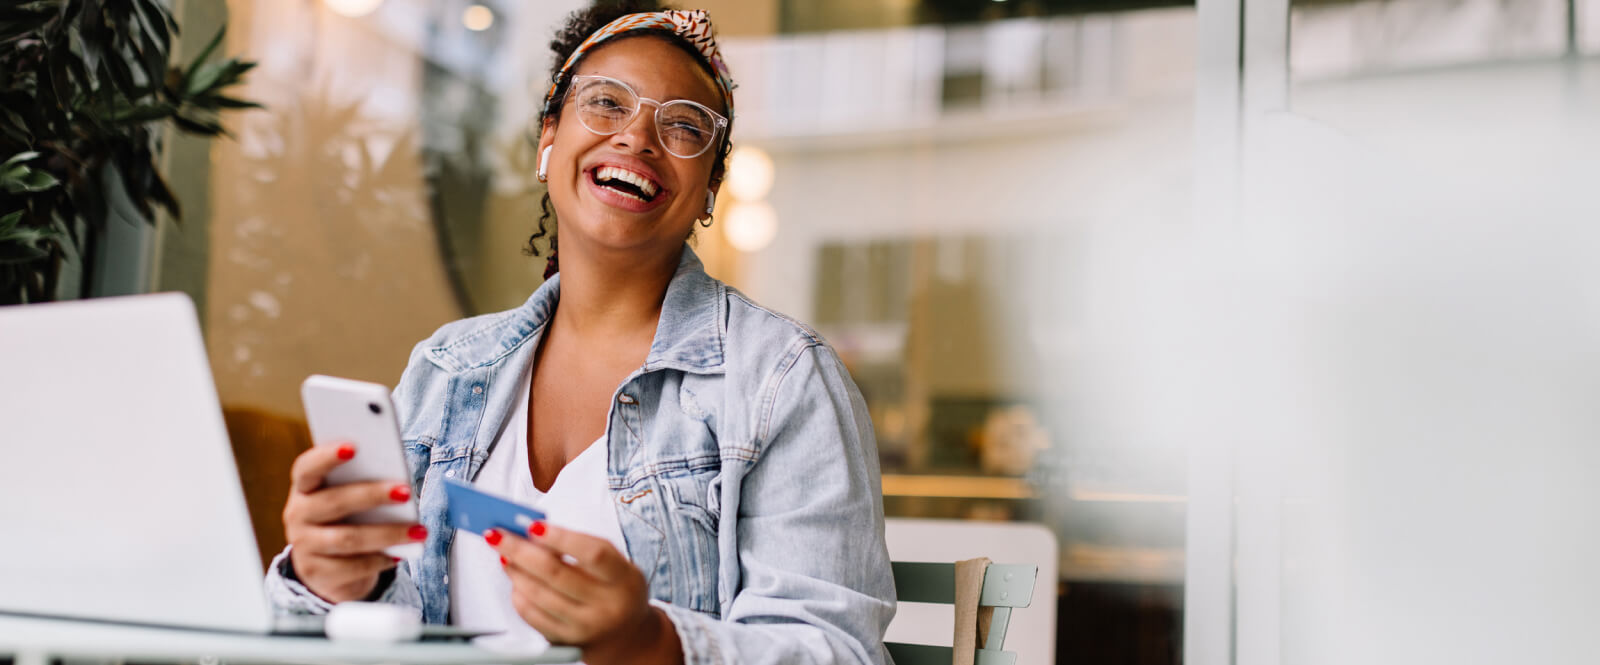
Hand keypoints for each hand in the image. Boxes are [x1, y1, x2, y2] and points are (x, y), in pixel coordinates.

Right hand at [281, 442, 424, 602]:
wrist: (327, 567)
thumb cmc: (346, 519)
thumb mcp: (349, 499)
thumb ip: (363, 484)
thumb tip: (398, 481)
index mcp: (304, 488)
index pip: (307, 468)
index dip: (326, 456)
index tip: (354, 447)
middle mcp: (297, 514)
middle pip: (334, 502)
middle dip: (373, 495)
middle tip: (406, 492)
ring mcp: (304, 546)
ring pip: (347, 539)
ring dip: (387, 533)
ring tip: (419, 530)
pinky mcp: (317, 573)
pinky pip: (352, 567)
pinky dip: (380, 559)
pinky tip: (401, 554)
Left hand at [489, 523, 681, 664]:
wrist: (626, 637)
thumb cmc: (616, 591)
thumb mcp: (616, 566)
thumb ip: (583, 547)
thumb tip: (535, 531)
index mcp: (624, 580)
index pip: (593, 554)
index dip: (562, 538)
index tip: (534, 525)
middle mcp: (606, 606)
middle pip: (556, 574)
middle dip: (521, 550)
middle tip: (498, 534)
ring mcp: (585, 627)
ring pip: (539, 595)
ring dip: (515, 571)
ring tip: (504, 555)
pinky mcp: (565, 642)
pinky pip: (532, 616)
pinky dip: (518, 595)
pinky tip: (516, 581)